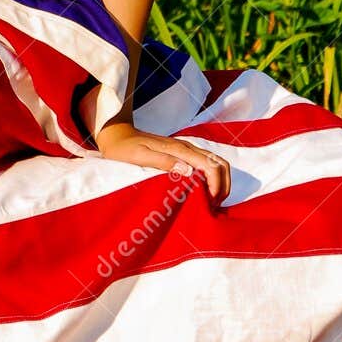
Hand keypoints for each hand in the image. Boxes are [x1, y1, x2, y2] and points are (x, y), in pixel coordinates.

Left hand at [94, 119, 230, 203]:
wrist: (118, 135)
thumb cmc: (124, 148)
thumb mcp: (139, 156)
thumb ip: (163, 161)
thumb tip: (188, 171)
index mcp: (179, 150)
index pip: (211, 166)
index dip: (217, 185)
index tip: (210, 203)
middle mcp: (187, 148)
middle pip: (220, 163)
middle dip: (224, 185)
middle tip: (214, 205)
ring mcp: (186, 150)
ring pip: (216, 163)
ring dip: (220, 182)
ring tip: (211, 202)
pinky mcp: (183, 154)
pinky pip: (206, 165)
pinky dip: (212, 179)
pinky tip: (204, 194)